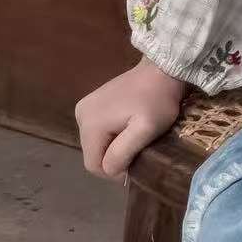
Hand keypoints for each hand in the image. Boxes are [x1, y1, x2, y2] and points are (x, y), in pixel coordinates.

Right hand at [75, 59, 183, 178]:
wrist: (160, 70)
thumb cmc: (157, 101)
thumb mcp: (145, 129)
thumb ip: (123, 152)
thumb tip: (108, 170)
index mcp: (90, 124)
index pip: (93, 165)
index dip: (114, 172)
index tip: (137, 164)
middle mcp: (80, 116)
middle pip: (93, 154)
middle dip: (113, 159)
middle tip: (137, 152)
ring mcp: (84, 107)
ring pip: (95, 144)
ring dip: (113, 148)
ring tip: (134, 139)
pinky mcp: (91, 103)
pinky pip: (97, 131)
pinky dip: (111, 136)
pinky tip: (127, 129)